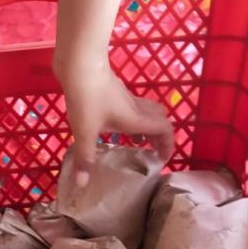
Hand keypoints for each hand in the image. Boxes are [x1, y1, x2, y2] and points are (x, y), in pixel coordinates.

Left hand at [57, 60, 173, 185]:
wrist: (79, 64)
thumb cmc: (87, 98)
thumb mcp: (84, 132)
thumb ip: (86, 157)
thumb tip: (83, 184)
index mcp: (136, 119)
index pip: (165, 130)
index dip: (168, 145)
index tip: (161, 159)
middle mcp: (136, 107)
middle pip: (159, 119)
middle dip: (158, 136)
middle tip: (149, 152)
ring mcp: (125, 96)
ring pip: (145, 111)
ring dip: (144, 126)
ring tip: (132, 142)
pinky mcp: (113, 89)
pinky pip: (130, 106)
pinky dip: (130, 118)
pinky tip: (112, 124)